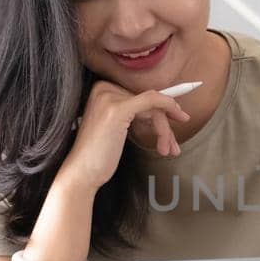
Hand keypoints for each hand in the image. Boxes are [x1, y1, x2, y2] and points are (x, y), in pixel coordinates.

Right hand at [62, 78, 192, 188]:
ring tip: (167, 150)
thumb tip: (164, 109)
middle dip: (165, 124)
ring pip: (153, 106)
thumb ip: (134, 114)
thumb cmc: (98, 155)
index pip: (139, 96)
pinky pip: (152, 101)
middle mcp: (103, 88)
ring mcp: (109, 97)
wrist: (81, 172)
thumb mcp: (117, 128)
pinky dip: (166, 112)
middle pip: (147, 101)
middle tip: (173, 145)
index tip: (177, 117)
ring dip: (165, 131)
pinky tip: (167, 137)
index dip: (161, 108)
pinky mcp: (118, 108)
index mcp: (101, 90)